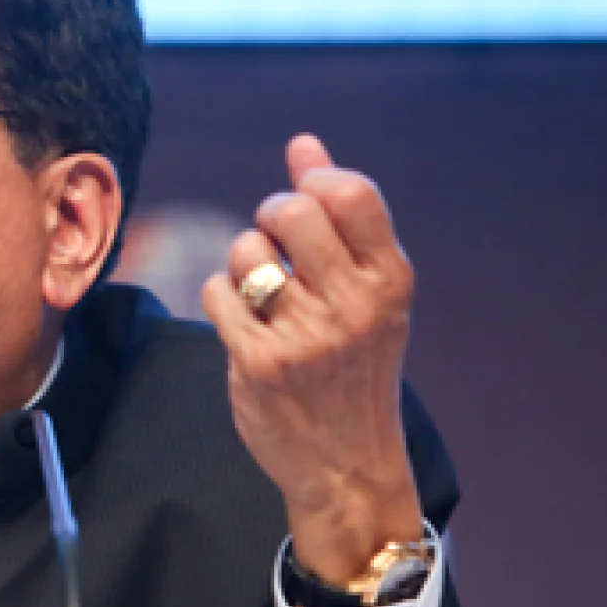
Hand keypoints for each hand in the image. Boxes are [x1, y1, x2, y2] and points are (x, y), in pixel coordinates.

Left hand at [201, 135, 423, 584]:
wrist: (344, 463)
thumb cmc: (356, 364)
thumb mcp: (368, 292)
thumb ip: (339, 216)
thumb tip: (304, 143)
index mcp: (389, 281)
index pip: (350, 192)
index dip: (316, 182)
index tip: (309, 206)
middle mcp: (353, 305)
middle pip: (289, 211)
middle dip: (272, 217)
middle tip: (279, 247)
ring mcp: (305, 336)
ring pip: (245, 251)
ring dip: (243, 265)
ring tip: (265, 296)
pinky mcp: (258, 363)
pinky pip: (216, 293)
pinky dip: (222, 301)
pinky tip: (245, 326)